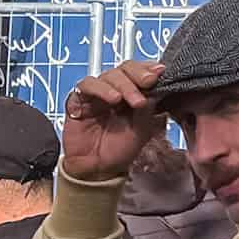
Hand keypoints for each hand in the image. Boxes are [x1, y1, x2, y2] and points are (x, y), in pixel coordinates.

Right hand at [63, 62, 163, 179]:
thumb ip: (147, 109)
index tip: (160, 72)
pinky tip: (112, 99)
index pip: (139, 72)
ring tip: (133, 100)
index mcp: (131, 94)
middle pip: (124, 68)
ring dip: (123, 84)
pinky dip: (101, 89)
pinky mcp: (78, 99)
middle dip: (138, 74)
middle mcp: (114, 90)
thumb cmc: (119, 150)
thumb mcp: (141, 130)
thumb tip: (156, 87)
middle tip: (149, 82)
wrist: (97, 170)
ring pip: (108, 75)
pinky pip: (87, 85)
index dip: (148, 69)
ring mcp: (96, 94)